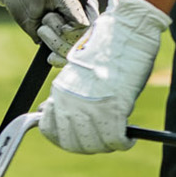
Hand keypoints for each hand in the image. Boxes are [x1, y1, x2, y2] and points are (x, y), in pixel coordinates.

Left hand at [0, 0, 95, 60]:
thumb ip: (71, 5)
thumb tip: (85, 25)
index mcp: (87, 8)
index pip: (87, 28)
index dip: (70, 29)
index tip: (54, 17)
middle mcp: (84, 24)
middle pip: (78, 43)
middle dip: (56, 32)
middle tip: (45, 17)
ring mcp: (73, 37)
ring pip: (69, 53)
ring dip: (51, 41)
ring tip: (42, 27)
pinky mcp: (62, 46)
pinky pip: (65, 61)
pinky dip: (56, 59)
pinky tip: (49, 55)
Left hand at [39, 0, 170, 153]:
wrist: (127, 31)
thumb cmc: (107, 47)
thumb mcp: (78, 70)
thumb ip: (68, 93)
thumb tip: (48, 110)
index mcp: (61, 91)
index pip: (50, 131)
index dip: (62, 139)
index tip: (74, 138)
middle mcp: (72, 102)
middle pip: (73, 143)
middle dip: (86, 145)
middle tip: (100, 141)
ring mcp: (92, 108)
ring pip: (94, 145)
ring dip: (105, 145)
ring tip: (115, 138)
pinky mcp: (115, 109)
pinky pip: (116, 140)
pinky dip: (123, 142)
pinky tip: (127, 138)